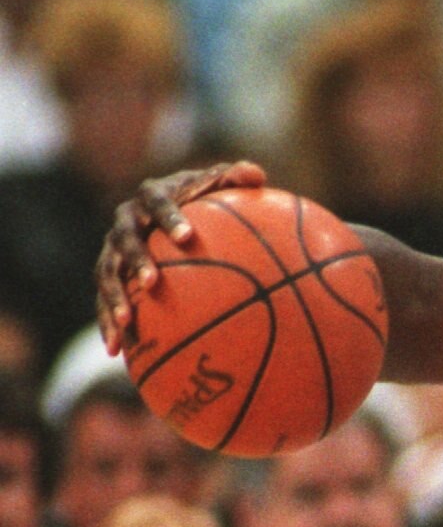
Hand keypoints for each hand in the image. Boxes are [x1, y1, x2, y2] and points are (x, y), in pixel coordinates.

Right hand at [98, 160, 267, 350]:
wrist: (167, 216)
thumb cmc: (201, 202)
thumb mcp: (219, 187)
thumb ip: (235, 179)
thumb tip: (257, 175)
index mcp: (151, 196)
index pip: (159, 202)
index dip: (171, 217)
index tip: (188, 237)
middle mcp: (126, 221)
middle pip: (125, 238)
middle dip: (136, 259)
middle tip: (153, 281)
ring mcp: (113, 249)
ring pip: (107, 272)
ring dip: (114, 296)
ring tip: (126, 321)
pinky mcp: (108, 275)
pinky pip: (102, 301)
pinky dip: (106, 324)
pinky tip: (115, 351)